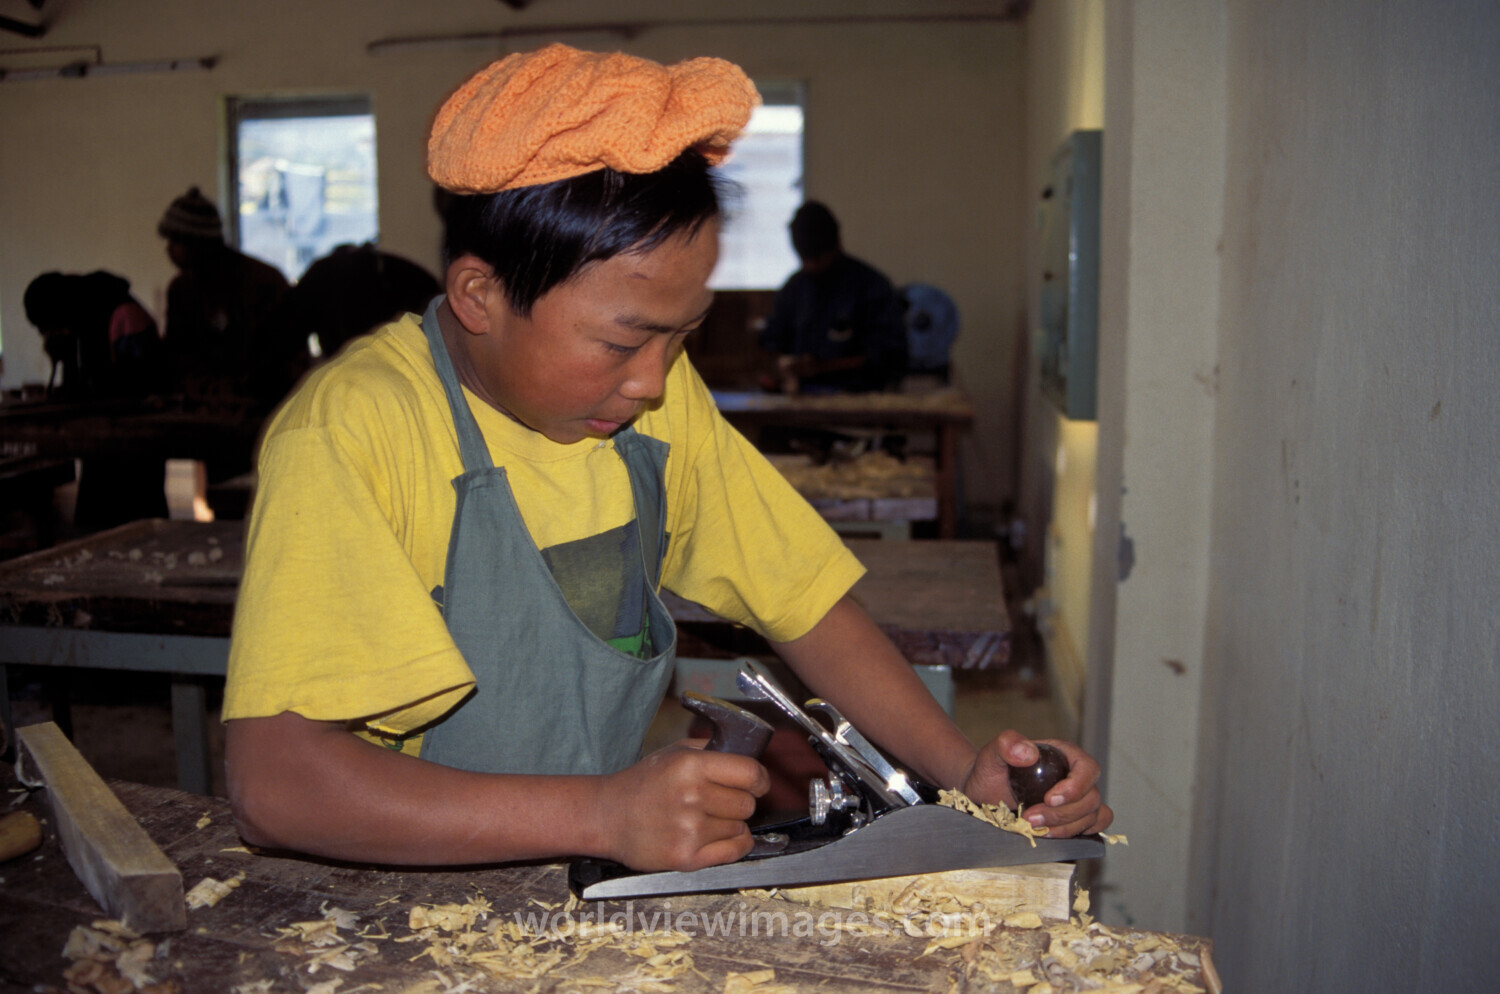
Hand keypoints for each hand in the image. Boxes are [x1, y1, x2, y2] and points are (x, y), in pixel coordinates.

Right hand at [598, 740, 768, 871]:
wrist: (607, 816)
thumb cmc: (641, 783)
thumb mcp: (675, 752)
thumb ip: (712, 750)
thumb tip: (749, 755)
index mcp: (691, 766)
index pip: (751, 773)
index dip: (760, 779)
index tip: (757, 783)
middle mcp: (692, 797)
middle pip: (748, 804)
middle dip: (740, 801)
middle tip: (720, 800)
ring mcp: (689, 831)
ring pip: (741, 827)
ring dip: (731, 823)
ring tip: (704, 817)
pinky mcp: (686, 858)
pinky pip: (735, 851)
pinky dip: (733, 844)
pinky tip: (715, 835)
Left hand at [959, 731, 1112, 838]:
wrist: (984, 793)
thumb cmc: (991, 772)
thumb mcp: (992, 754)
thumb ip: (1006, 744)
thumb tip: (1028, 753)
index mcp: (1064, 754)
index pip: (1087, 768)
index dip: (1075, 787)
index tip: (1049, 799)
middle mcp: (1075, 775)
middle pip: (1091, 798)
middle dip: (1062, 813)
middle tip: (1031, 818)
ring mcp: (1078, 798)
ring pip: (1092, 815)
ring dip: (1065, 827)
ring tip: (1033, 827)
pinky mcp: (1075, 817)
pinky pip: (1094, 826)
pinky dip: (1079, 833)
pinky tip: (1052, 833)